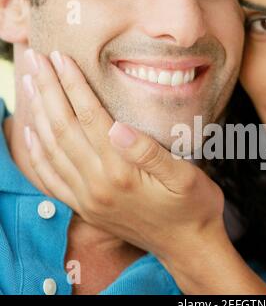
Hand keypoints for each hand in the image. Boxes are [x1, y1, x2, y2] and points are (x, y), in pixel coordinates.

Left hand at [22, 48, 225, 262]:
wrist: (188, 247)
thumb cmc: (194, 208)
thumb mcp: (186, 177)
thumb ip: (150, 153)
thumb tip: (118, 127)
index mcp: (123, 172)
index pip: (90, 117)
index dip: (74, 85)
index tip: (60, 58)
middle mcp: (98, 185)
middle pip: (64, 128)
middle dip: (47, 91)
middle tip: (35, 61)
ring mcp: (89, 199)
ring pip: (52, 149)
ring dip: (38, 115)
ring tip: (30, 86)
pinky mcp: (87, 208)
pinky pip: (52, 179)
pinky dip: (37, 155)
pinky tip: (30, 136)